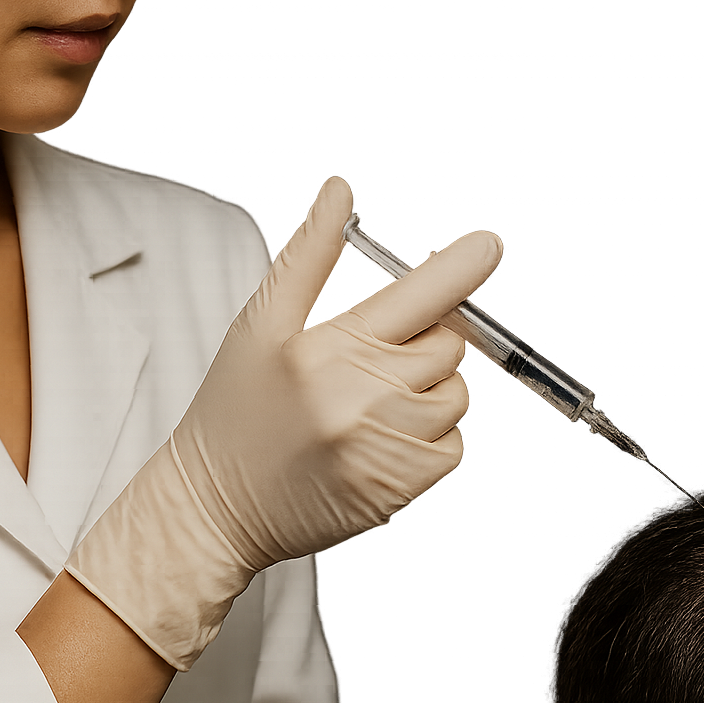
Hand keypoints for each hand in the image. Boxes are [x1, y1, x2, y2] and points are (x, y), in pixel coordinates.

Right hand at [67, 177, 501, 669]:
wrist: (216, 509)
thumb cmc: (234, 415)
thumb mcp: (258, 325)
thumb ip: (306, 258)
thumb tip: (338, 193)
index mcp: (329, 349)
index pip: (416, 297)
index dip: (458, 269)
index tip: (487, 246)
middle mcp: (362, 398)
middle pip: (445, 349)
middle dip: (422, 345)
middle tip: (370, 362)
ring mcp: (384, 447)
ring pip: (453, 400)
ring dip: (429, 395)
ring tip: (369, 406)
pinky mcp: (398, 489)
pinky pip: (450, 449)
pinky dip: (429, 440)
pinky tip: (380, 441)